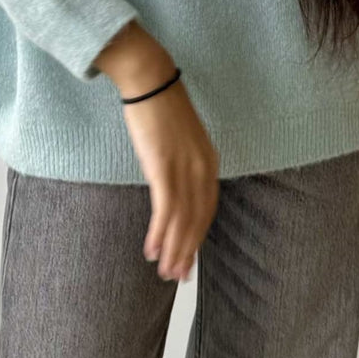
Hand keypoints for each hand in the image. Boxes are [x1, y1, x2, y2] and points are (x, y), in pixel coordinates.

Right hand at [121, 78, 219, 283]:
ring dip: (173, 250)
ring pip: (182, 221)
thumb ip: (183, 163)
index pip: (207, 209)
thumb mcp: (180, 139)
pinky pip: (165, 209)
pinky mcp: (164, 167)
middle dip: (187, 252)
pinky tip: (152, 250)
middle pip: (197, 220)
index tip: (190, 259)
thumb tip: (173, 186)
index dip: (198, 237)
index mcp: (209, 161)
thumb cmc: (160, 107)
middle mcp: (202, 168)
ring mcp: (184, 168)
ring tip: (164, 273)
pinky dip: (159, 234)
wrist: (150, 79)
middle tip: (178, 277)